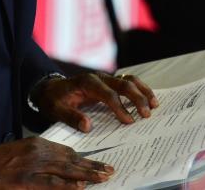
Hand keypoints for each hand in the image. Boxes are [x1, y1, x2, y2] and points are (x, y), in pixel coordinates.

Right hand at [0, 137, 112, 188]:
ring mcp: (34, 166)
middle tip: (110, 170)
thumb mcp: (22, 153)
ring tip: (104, 178)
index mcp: (38, 144)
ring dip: (87, 175)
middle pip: (72, 160)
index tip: (98, 163)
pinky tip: (81, 187)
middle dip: (92, 166)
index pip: (68, 151)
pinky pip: (51, 183)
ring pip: (66, 170)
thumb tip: (59, 170)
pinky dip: (67, 185)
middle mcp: (39, 152)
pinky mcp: (27, 180)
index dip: (84, 159)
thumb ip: (40, 158)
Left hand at [34, 72, 157, 132]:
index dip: (119, 107)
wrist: (51, 89)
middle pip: (123, 84)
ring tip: (154, 105)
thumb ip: (71, 117)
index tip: (129, 121)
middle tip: (147, 114)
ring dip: (143, 91)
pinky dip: (140, 89)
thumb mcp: (57, 110)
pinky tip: (149, 99)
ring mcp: (105, 79)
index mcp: (86, 82)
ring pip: (129, 79)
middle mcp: (99, 78)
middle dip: (137, 98)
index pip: (108, 94)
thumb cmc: (54, 100)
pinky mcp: (109, 83)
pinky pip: (127, 82)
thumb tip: (88, 126)